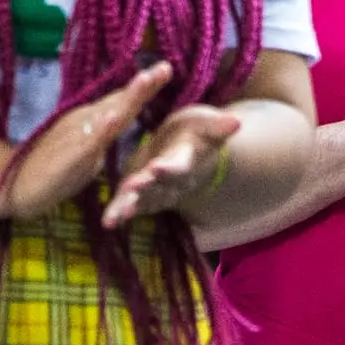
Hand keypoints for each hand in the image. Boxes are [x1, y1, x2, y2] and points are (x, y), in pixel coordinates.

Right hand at [6, 61, 172, 219]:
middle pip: (119, 101)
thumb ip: (101, 137)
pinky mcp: (68, 157)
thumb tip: (116, 121)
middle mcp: (85, 122)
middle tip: (166, 67)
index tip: (166, 68)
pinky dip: (101, 129)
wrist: (11, 184)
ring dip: (127, 98)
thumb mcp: (84, 152)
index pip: (122, 101)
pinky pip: (87, 142)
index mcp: (91, 122)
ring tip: (146, 79)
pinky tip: (113, 117)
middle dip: (143, 86)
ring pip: (106, 115)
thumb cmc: (49, 169)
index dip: (144, 87)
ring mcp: (76, 137)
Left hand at [103, 104, 240, 227]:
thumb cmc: (197, 133)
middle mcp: (172, 182)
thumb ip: (219, 126)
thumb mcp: (207, 124)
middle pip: (159, 188)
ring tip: (117, 216)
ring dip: (130, 207)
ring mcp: (156, 191)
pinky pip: (128, 205)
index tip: (157, 167)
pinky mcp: (139, 194)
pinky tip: (108, 222)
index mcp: (185, 161)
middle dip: (145, 188)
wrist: (189, 151)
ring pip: (143, 201)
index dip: (169, 168)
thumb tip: (236, 121)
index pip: (179, 167)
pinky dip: (117, 213)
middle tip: (133, 187)